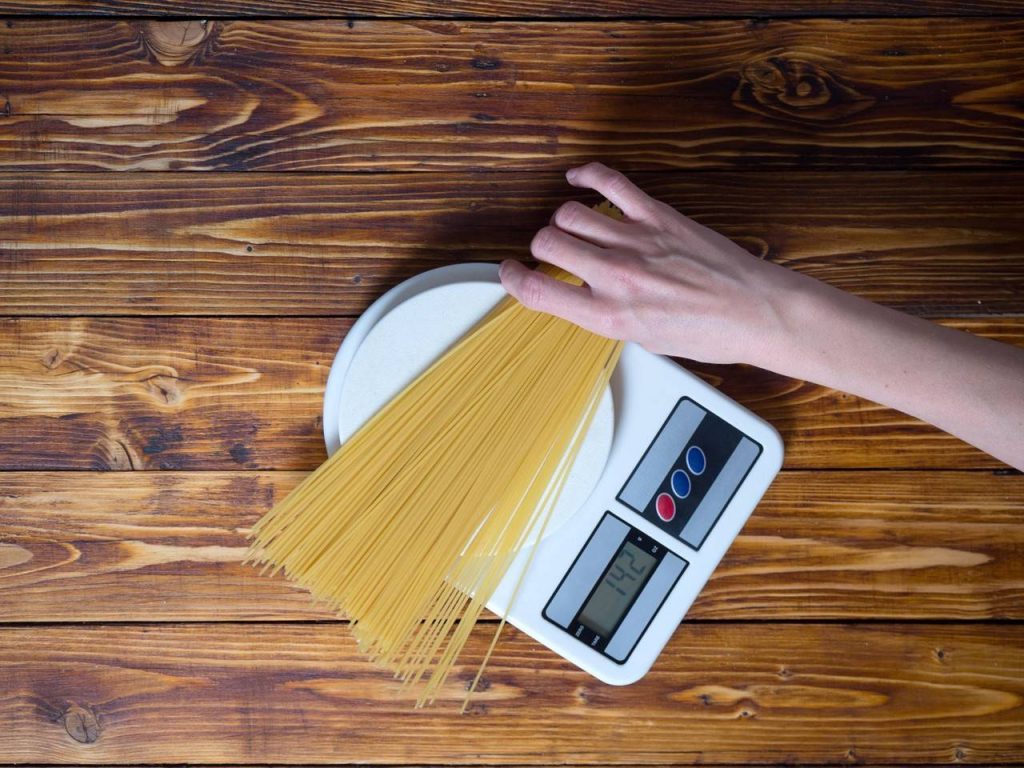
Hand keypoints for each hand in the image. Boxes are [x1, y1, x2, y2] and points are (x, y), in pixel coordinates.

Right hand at [499, 162, 807, 365]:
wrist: (753, 312)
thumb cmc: (707, 332)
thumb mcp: (643, 340)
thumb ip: (604, 314)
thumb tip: (578, 295)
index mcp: (610, 315)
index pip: (538, 291)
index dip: (514, 279)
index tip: (511, 273)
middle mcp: (617, 276)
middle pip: (547, 242)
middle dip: (540, 247)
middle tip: (551, 252)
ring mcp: (637, 241)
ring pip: (569, 212)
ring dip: (562, 219)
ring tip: (573, 227)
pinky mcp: (657, 215)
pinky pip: (608, 182)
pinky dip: (585, 174)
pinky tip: (577, 179)